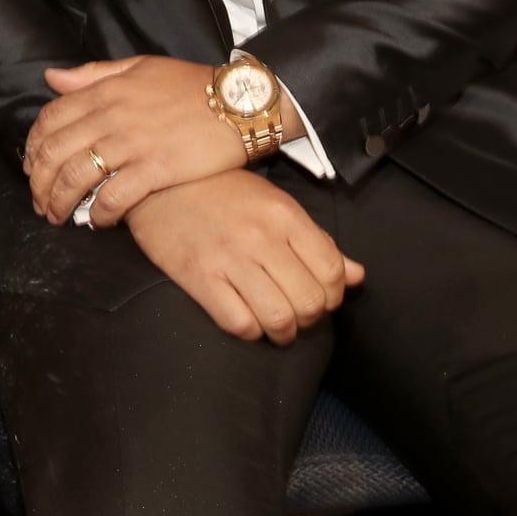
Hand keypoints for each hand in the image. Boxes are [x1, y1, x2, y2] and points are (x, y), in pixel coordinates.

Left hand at [24, 56, 244, 225]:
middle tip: (40, 202)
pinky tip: (98, 222)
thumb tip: (51, 79)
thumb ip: (93, 74)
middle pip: (53, 153)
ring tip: (58, 217)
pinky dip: (98, 215)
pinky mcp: (155, 170)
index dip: (33, 147)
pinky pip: (113, 198)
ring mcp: (131, 144)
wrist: (240, 102)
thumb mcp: (139, 67)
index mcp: (104, 91)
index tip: (32, 167)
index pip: (49, 119)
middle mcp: (110, 117)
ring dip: (59, 203)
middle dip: (38, 183)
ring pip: (74, 179)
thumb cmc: (191, 85)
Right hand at [125, 171, 364, 344]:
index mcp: (284, 215)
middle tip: (296, 312)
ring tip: (276, 325)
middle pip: (310, 302)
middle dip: (309, 318)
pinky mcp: (199, 278)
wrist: (160, 183)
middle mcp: (261, 237)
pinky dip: (250, 331)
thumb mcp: (274, 204)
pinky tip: (246, 319)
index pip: (332, 271)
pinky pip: (239, 324)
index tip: (319, 296)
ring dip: (283, 332)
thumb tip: (357, 276)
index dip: (333, 294)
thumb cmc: (221, 193)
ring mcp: (229, 259)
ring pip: (279, 318)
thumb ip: (316, 241)